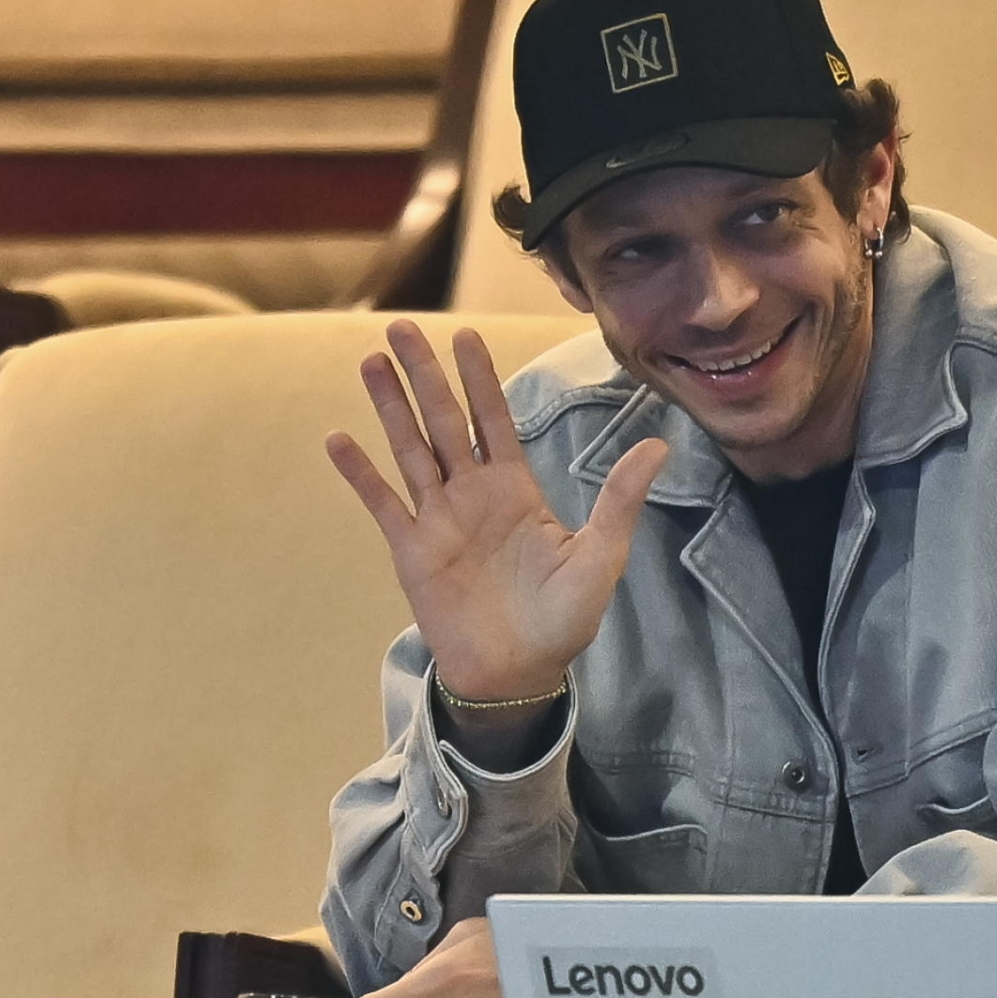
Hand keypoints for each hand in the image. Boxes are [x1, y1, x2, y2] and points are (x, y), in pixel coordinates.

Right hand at [326, 320, 666, 700]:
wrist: (520, 672)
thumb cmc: (564, 618)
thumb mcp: (600, 555)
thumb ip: (620, 499)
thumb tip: (659, 447)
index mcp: (516, 489)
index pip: (494, 421)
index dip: (479, 379)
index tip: (465, 337)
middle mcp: (472, 495)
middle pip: (445, 421)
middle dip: (425, 375)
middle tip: (403, 325)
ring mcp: (439, 519)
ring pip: (410, 450)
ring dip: (390, 407)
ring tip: (371, 361)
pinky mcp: (411, 550)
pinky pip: (383, 504)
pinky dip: (361, 473)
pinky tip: (338, 438)